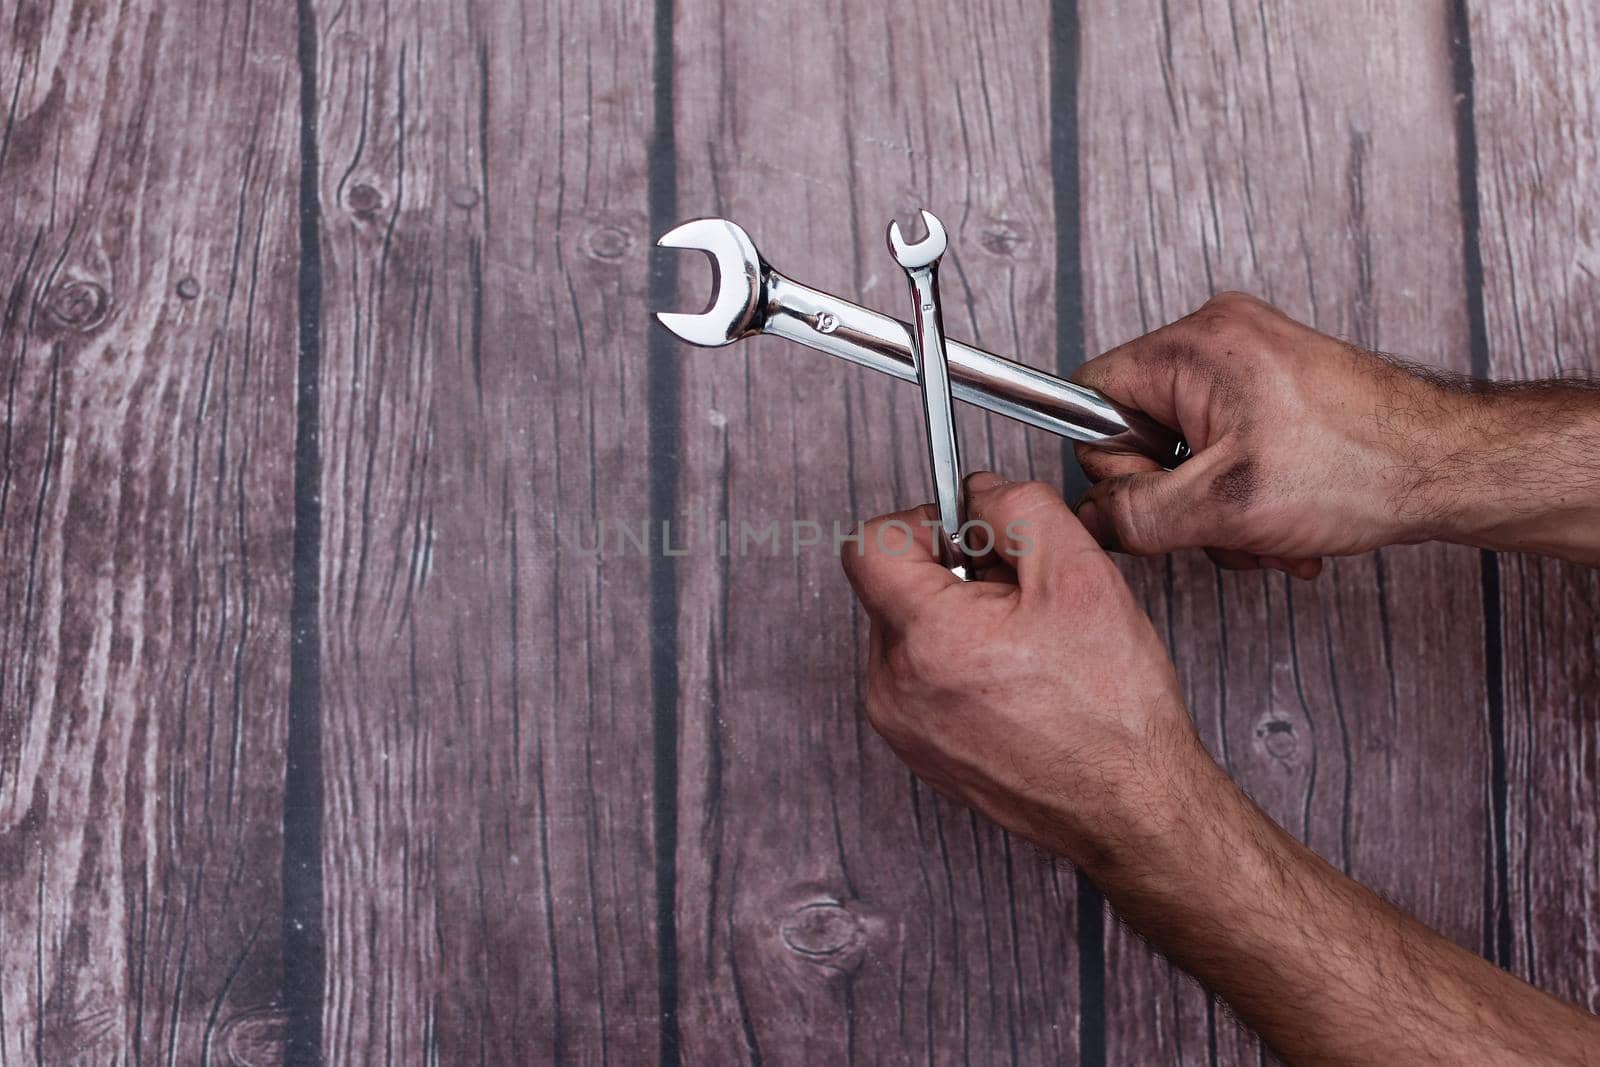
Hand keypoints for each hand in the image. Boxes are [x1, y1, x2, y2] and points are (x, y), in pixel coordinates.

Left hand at [840, 473, 1210, 867]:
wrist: (1131, 808)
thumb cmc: (1113, 712)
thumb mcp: (1081, 576)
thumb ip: (1020, 509)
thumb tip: (979, 492)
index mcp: (927, 640)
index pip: (872, 545)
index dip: (923, 524)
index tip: (970, 537)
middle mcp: (896, 687)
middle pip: (892, 587)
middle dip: (952, 574)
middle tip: (1019, 598)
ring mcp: (901, 725)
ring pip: (906, 632)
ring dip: (956, 620)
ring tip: (1023, 646)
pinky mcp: (918, 749)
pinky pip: (917, 677)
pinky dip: (957, 663)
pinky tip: (1014, 680)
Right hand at [1071, 292, 1484, 576]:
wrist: (1450, 467)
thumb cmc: (1362, 467)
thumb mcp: (1225, 507)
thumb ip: (1137, 515)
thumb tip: (1093, 520)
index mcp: (1193, 346)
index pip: (1091, 397)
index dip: (1115, 463)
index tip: (1164, 495)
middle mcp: (1216, 337)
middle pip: (1140, 430)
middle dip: (1179, 495)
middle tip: (1225, 519)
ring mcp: (1247, 359)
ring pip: (1183, 448)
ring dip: (1215, 506)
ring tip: (1267, 527)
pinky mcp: (1271, 386)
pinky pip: (1221, 444)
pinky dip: (1244, 492)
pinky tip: (1283, 519)